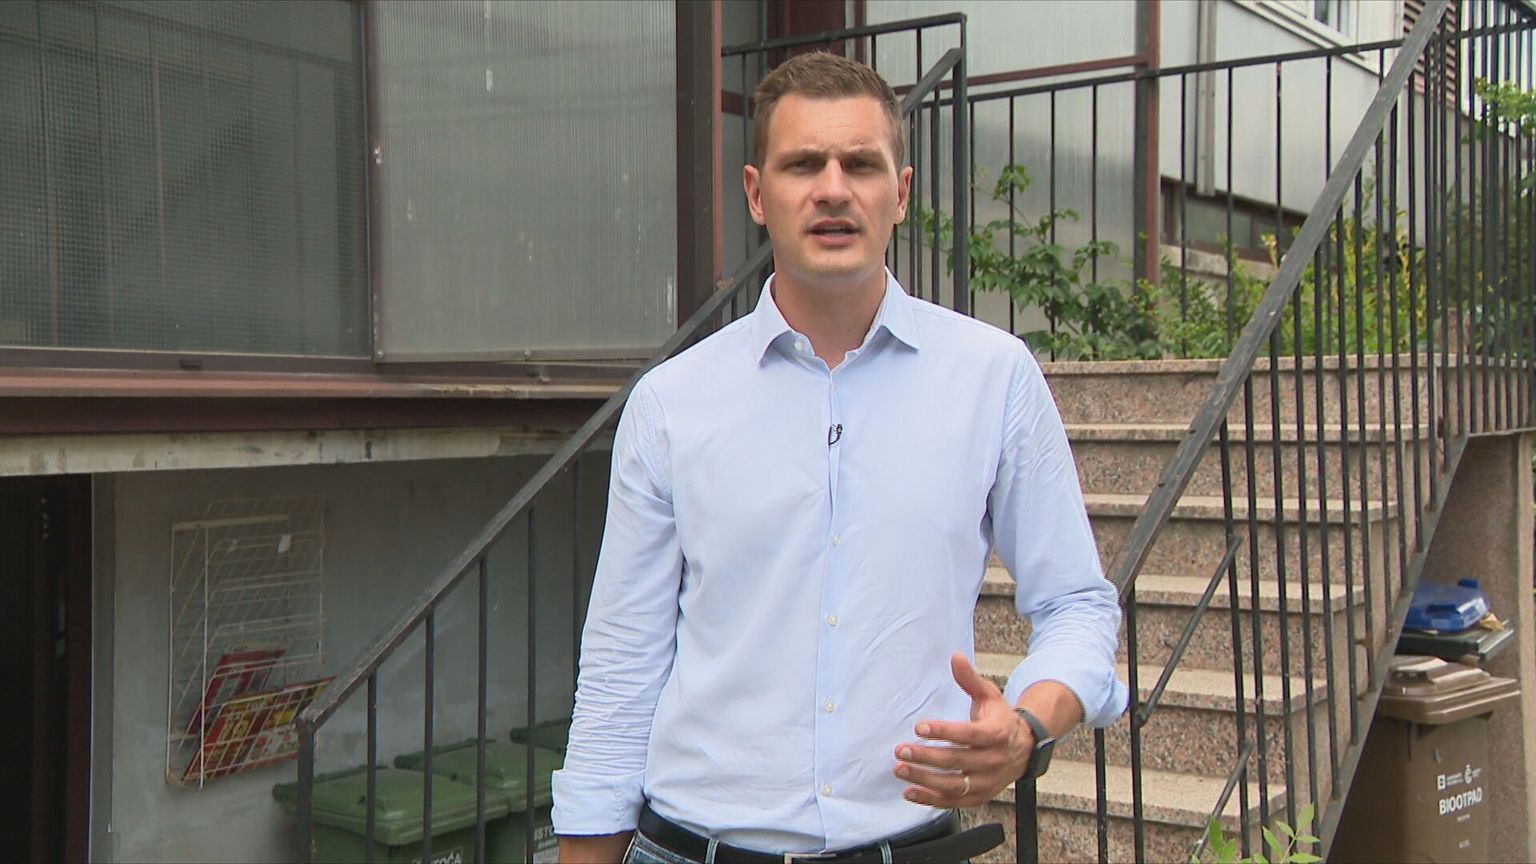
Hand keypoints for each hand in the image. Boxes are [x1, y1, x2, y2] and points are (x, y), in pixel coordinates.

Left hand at [892, 652, 1033, 808]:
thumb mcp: (989, 695)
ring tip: (901, 769)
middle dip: (926, 756)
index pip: (967, 735)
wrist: (1024, 749)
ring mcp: (986, 782)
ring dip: (924, 779)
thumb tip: (956, 657)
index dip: (943, 732)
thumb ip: (970, 679)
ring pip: (953, 785)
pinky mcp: (979, 797)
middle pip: (956, 761)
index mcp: (996, 734)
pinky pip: (954, 802)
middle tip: (901, 750)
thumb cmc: (1000, 719)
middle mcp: (993, 761)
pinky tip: (910, 792)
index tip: (919, 727)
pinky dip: (931, 800)